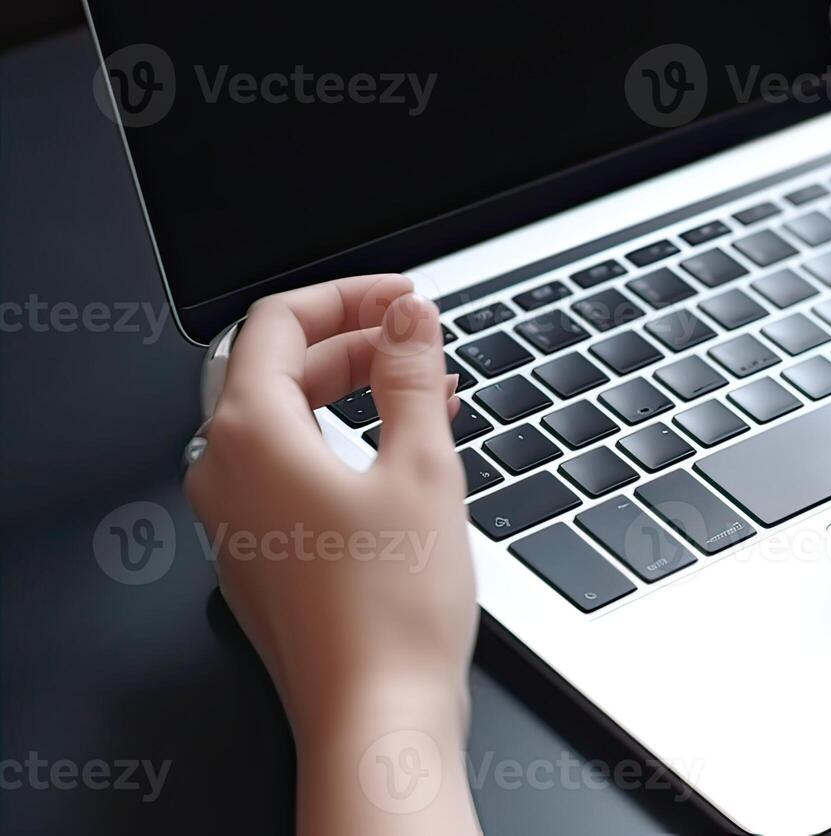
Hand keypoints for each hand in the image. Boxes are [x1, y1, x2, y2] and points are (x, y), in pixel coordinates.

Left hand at [183, 275, 481, 833]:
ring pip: (281, 421)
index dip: (347, 296)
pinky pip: (285, 470)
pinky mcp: (259, 555)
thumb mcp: (422, 469)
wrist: (376, 716)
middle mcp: (224, 474)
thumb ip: (410, 378)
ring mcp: (234, 520)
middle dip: (352, 343)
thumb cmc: (393, 611)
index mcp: (252, 437)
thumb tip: (408, 320)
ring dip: (349, 393)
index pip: (278, 323)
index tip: (403, 298)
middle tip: (419, 340)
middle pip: (274, 369)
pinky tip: (400, 458)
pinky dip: (339, 442)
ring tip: (424, 395)